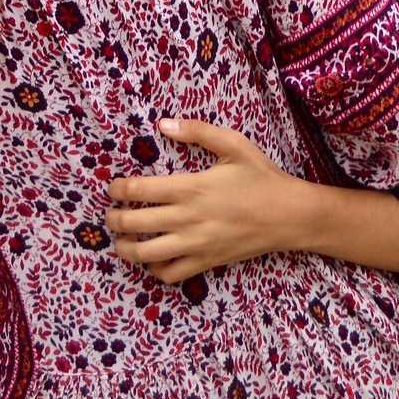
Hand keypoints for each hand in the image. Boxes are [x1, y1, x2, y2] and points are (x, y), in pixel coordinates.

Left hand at [105, 119, 302, 283]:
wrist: (288, 215)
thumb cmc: (260, 177)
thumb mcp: (233, 144)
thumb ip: (197, 131)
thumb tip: (163, 124)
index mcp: (191, 188)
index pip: (139, 190)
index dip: (118, 189)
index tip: (113, 188)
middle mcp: (188, 219)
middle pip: (134, 224)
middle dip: (113, 220)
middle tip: (110, 215)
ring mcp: (195, 244)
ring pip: (146, 255)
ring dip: (125, 249)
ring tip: (120, 241)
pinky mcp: (206, 262)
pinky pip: (171, 274)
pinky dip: (154, 270)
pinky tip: (151, 260)